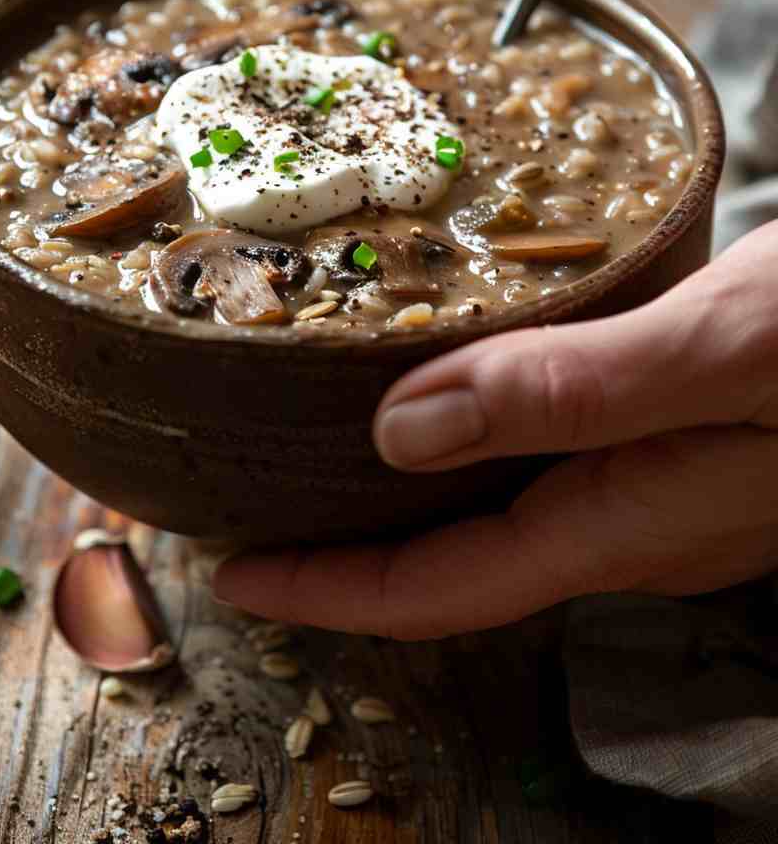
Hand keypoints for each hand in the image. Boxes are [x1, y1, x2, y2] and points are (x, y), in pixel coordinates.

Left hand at [214, 223, 777, 638]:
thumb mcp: (712, 352)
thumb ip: (567, 395)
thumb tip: (400, 432)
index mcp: (630, 521)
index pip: (447, 589)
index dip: (332, 590)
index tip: (232, 570)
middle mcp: (639, 526)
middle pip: (462, 566)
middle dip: (352, 554)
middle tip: (253, 510)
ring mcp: (666, 491)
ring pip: (505, 517)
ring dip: (407, 501)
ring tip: (322, 458)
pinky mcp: (682, 441)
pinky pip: (549, 466)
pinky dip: (478, 445)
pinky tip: (454, 396)